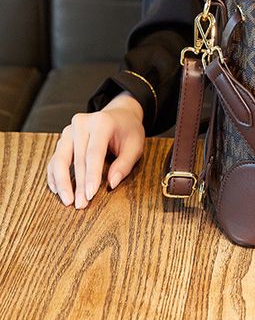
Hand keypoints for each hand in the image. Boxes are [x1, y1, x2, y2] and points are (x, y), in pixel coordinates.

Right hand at [46, 92, 145, 208]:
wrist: (119, 114)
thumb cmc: (128, 131)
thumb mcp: (135, 145)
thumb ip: (125, 164)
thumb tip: (112, 184)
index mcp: (102, 122)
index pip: (94, 152)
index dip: (91, 175)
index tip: (90, 195)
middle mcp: (82, 123)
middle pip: (77, 159)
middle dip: (78, 184)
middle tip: (81, 205)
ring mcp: (69, 129)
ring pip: (60, 159)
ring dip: (62, 182)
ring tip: (68, 201)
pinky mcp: (63, 137)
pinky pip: (55, 159)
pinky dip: (55, 176)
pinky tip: (58, 190)